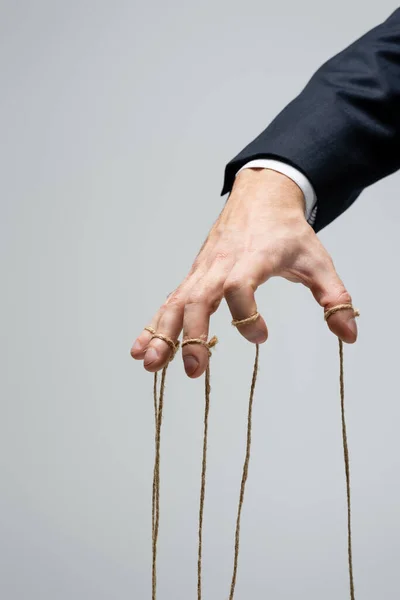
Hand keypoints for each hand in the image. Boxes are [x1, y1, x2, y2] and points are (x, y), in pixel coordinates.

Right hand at [131, 168, 356, 377]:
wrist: (260, 197)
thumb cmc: (288, 232)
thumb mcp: (317, 261)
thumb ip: (334, 298)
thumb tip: (349, 335)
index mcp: (251, 261)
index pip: (239, 288)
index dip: (248, 316)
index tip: (263, 337)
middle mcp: (219, 267)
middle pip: (197, 300)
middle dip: (191, 336)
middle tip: (194, 372)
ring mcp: (202, 272)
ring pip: (175, 303)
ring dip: (161, 334)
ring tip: (149, 366)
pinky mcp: (194, 277)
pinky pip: (170, 302)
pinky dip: (154, 325)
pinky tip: (141, 348)